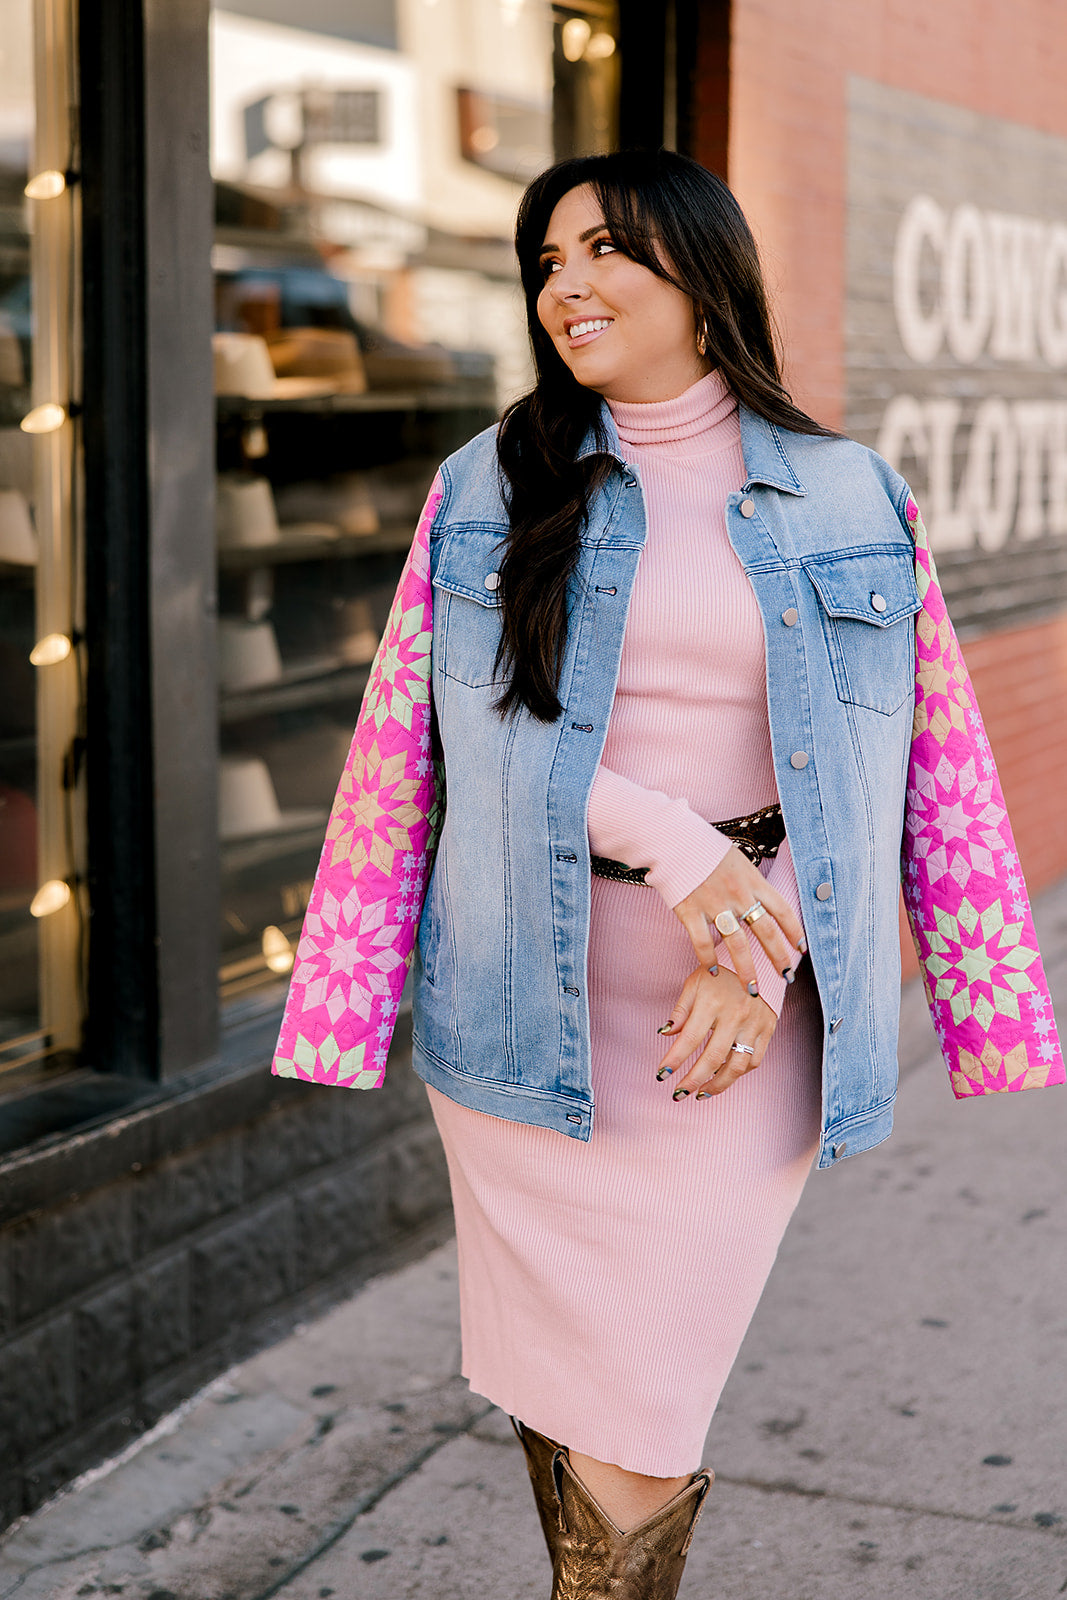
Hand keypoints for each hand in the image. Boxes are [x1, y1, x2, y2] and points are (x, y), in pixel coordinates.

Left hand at [655, 965, 776, 1097]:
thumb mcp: (694, 984)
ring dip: (717, 1085)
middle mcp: (736, 1015)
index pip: (690, 1039)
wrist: (756, 962)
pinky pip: (754, 1061)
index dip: (674, 1060)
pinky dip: (738, 1074)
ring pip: (736, 1066)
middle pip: (712, 1058)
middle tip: (678, 1094)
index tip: (661, 1074)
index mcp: (713, 1002)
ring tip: (701, 1093)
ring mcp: (754, 1023)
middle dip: (693, 1080)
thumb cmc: (719, 975)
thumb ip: (681, 1010)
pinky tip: (723, 1077)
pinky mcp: (768, 1029)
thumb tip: (666, 1034)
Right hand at [672, 845, 804, 996]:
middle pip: (766, 932)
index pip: (782, 910)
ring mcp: (715, 905)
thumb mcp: (737, 859)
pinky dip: (708, 960)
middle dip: (779, 958)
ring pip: (737, 945)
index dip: (795, 931)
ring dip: (747, 971)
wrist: (674, 841)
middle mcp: (738, 895)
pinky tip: (713, 972)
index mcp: (753, 881)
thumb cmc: (704, 847)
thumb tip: (759, 898)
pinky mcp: (691, 912)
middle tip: (786, 976)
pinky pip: (703, 943)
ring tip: (752, 989)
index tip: (801, 949)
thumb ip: (749, 881)